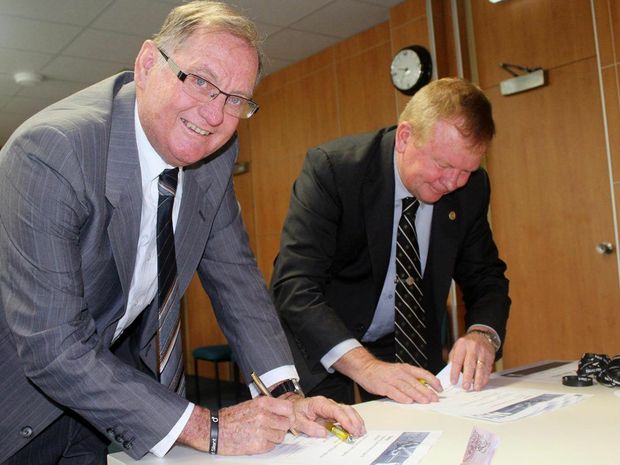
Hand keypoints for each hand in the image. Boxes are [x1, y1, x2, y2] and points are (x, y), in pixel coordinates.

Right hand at [178, 396, 294, 454]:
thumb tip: (285, 411)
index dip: (289, 414)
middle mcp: (264, 416)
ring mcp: (262, 431)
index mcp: (263, 403)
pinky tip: (257, 439)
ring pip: (281, 436)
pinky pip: (272, 446)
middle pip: (287, 423)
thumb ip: (269, 406)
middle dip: (282, 426)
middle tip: (274, 426)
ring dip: (274, 436)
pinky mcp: (259, 445)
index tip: (287, 416)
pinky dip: (267, 444)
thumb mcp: (251, 404)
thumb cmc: (231, 417)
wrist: (215, 430)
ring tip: (262, 433)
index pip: (288, 408)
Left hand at [288, 395, 365, 438]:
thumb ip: (309, 427)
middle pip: (345, 409)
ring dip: (356, 421)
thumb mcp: (297, 421)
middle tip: (358, 433)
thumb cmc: (295, 412)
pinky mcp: (333, 413)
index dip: (345, 420)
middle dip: (354, 421)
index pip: (336, 410)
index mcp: (319, 403)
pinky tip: (357, 429)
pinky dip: (353, 422)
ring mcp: (332, 408)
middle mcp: (328, 404)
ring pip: (348, 411)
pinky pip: (346, 416)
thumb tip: (323, 433)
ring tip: (361, 432)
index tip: (351, 429)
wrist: (292, 407)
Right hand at [333, 347, 441, 403]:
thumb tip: (426, 387)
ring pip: (407, 387)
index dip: (432, 381)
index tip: (440, 388)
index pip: (423, 373)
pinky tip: (408, 401)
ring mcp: (391, 379)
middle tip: (435, 399)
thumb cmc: (384, 372)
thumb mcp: (399, 371)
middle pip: (416, 382)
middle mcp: (400, 372)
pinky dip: (401, 397)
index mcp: (406, 368)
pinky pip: (394, 392)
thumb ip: (411, 378)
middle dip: (427, 391)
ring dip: (417, 395)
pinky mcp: (382, 386)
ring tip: (425, 401)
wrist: (366, 368)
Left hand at [448, 332, 494, 390]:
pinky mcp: (490, 356)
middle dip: (468, 377)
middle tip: (466, 387)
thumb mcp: (457, 347)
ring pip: (481, 367)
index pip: (457, 360)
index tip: (453, 381)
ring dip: (478, 379)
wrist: (482, 336)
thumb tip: (451, 372)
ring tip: (475, 388)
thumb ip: (453, 358)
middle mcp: (473, 348)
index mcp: (462, 345)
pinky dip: (485, 377)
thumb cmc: (467, 344)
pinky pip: (488, 369)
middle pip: (470, 364)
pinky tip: (482, 383)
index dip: (455, 372)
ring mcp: (483, 352)